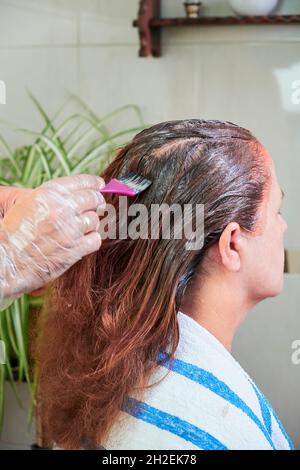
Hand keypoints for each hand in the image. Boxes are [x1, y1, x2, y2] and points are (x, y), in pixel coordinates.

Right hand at [0, 174, 105, 307]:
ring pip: (95, 220)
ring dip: (91, 223)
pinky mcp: (75, 249)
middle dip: (97, 202)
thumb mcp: (29, 204)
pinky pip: (96, 240)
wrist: (7, 260)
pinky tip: (84, 241)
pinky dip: (92, 240)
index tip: (99, 185)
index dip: (94, 183)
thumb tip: (76, 196)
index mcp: (49, 194)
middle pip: (94, 200)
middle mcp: (62, 209)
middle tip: (97, 206)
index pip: (82, 182)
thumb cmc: (13, 234)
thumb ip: (52, 199)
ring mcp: (70, 230)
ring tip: (83, 227)